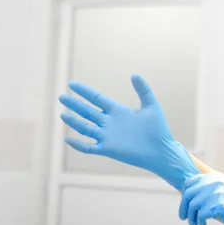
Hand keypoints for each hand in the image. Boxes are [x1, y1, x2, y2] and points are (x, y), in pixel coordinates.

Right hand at [59, 74, 198, 190]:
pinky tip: (68, 139)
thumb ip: (143, 90)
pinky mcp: (109, 150)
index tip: (72, 84)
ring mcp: (107, 136)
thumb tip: (134, 74)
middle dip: (74, 104)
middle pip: (87, 111)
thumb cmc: (158, 129)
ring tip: (63, 114)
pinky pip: (90, 147)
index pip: (96, 98)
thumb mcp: (151, 105)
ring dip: (74, 122)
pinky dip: (79, 144)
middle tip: (61, 97)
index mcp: (117, 111)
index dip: (84, 91)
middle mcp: (109, 122)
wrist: (162, 150)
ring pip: (85, 128)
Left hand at [179, 174, 223, 224]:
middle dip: (184, 208)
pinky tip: (203, 224)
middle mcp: (213, 183)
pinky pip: (201, 214)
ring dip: (191, 217)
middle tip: (185, 218)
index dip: (184, 195)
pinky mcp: (219, 204)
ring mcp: (216, 193)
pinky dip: (200, 220)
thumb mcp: (219, 191)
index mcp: (212, 178)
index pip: (189, 183)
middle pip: (189, 195)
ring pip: (193, 205)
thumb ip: (206, 190)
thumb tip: (187, 197)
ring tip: (194, 224)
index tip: (185, 205)